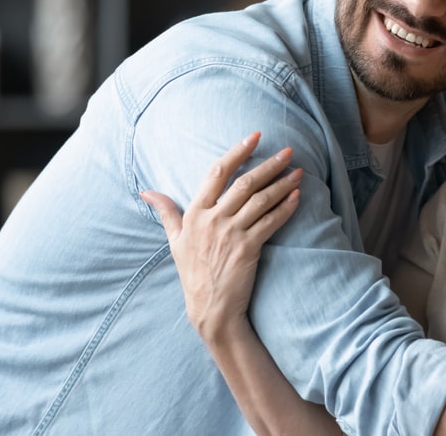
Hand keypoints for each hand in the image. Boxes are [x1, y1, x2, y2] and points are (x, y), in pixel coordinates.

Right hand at [140, 132, 301, 341]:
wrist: (210, 309)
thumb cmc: (193, 273)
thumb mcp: (174, 241)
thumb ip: (166, 212)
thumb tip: (147, 191)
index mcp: (194, 213)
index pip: (216, 172)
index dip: (238, 152)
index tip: (256, 137)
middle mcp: (212, 220)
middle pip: (244, 183)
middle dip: (269, 164)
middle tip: (288, 150)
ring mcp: (230, 234)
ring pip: (260, 200)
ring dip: (283, 183)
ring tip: (298, 171)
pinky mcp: (248, 248)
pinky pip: (270, 222)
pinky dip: (285, 207)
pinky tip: (297, 196)